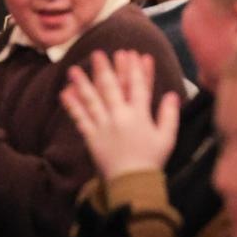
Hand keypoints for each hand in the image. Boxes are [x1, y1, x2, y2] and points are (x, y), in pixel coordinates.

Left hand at [61, 51, 178, 180]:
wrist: (132, 183)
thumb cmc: (151, 160)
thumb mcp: (167, 137)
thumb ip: (169, 114)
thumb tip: (171, 94)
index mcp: (139, 115)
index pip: (138, 86)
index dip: (136, 69)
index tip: (133, 53)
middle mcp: (119, 116)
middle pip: (112, 88)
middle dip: (105, 69)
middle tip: (98, 53)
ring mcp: (103, 126)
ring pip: (92, 100)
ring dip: (83, 83)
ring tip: (74, 69)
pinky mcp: (91, 137)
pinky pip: (80, 118)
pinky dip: (72, 106)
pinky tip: (65, 93)